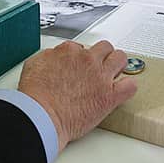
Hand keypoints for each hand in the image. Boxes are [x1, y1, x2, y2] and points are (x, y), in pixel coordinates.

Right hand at [18, 40, 136, 151]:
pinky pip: (130, 85)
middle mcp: (87, 60)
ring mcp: (100, 76)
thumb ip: (48, 57)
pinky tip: (121, 91)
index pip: (81, 47)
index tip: (80, 66)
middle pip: (104, 48)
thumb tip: (54, 58)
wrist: (41, 115)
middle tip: (99, 67)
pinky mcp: (109, 96)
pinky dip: (128, 87)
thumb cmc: (34, 96)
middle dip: (103, 56)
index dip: (81, 58)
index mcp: (68, 51)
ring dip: (118, 65)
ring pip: (121, 59)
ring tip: (114, 75)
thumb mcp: (33, 65)